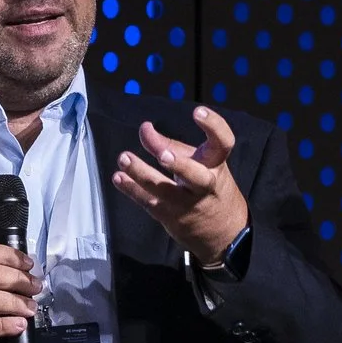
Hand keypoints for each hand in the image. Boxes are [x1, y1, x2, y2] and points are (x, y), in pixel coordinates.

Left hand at [109, 106, 249, 263]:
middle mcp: (205, 185)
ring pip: (164, 190)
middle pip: (195, 176)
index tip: (198, 112)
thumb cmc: (208, 186)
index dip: (214, 126)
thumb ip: (171, 144)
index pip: (222, 143)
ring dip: (142, 174)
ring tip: (124, 158)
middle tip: (163, 154)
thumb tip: (145, 129)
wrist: (222, 231)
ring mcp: (188, 204)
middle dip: (179, 164)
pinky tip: (119, 178)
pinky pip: (148, 202)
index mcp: (216, 165)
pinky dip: (131, 190)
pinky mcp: (171, 217)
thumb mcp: (200, 162)